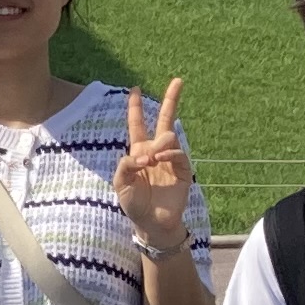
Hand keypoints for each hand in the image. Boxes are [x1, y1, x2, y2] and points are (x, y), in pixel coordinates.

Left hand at [113, 78, 195, 255]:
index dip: (135, 107)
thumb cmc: (134, 204)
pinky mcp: (183, 170)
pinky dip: (169, 153)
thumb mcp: (120, 184)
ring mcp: (171, 160)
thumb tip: (143, 154)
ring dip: (160, 143)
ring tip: (152, 159)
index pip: (137, 124)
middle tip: (178, 80)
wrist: (152, 223)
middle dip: (171, 100)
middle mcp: (155, 151)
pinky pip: (178, 153)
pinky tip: (161, 159)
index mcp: (138, 151)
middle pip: (164, 120)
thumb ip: (125, 165)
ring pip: (169, 136)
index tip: (134, 88)